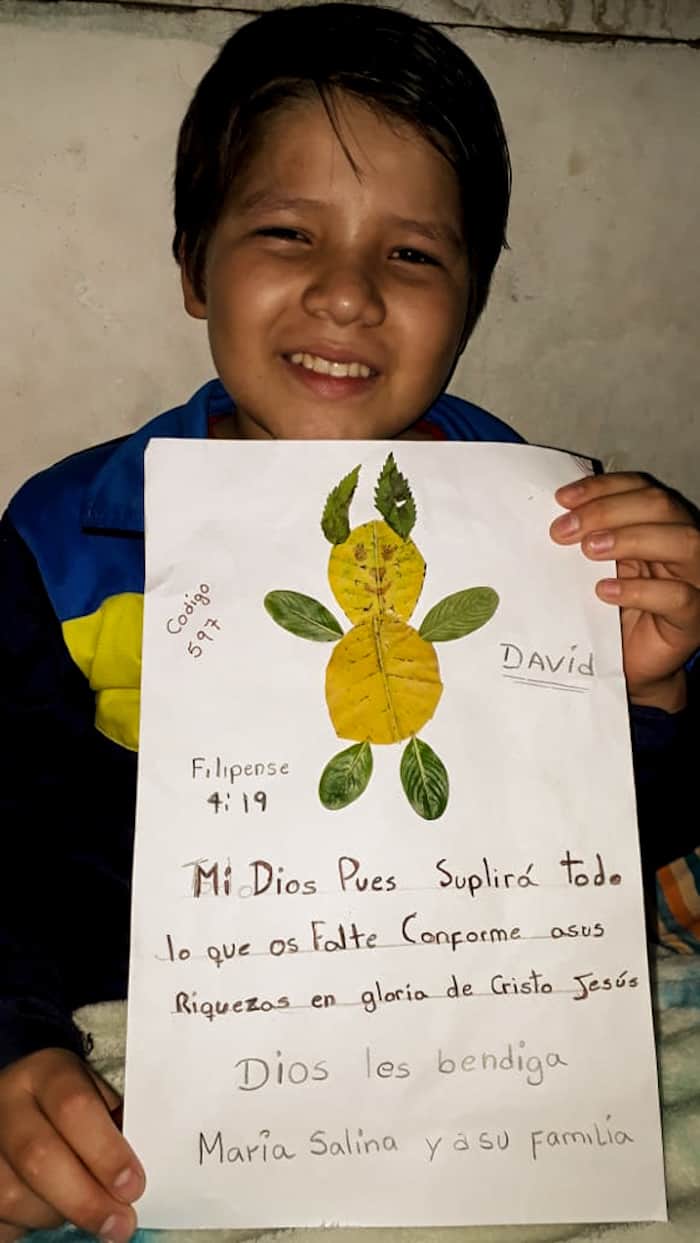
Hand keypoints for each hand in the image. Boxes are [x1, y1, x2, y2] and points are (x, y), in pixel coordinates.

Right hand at [0, 1048, 143, 1242]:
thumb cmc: (75, 1106)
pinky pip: (2, 1219)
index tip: (133, 1186)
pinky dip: (31, 1224)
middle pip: (39, 1157)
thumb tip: (135, 1178)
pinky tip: (53, 1212)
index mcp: (47, 1073)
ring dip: (59, 1214)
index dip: (105, 1151)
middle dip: (85, 1199)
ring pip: (15, 1196)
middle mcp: (8, 1104)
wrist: (26, 1107)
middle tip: (119, 1224)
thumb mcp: (98, 1097)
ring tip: (86, 1210)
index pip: (73, 1107)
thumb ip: (117, 1128)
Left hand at [550, 472, 699, 710]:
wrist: (628, 664)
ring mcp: (695, 580)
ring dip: (629, 539)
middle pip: (659, 507)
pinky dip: (640, 590)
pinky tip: (605, 591)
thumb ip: (587, 539)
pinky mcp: (693, 617)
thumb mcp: (596, 568)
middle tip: (563, 531)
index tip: (562, 499)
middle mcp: (683, 545)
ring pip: (681, 542)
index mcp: (660, 525)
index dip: (602, 488)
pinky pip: (678, 596)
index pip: (640, 488)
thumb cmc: (612, 613)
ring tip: (587, 550)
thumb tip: (555, 516)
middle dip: (607, 511)